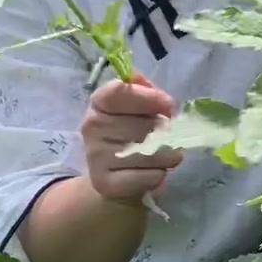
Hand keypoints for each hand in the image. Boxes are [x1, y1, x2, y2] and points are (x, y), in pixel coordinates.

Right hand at [82, 73, 182, 203]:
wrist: (116, 175)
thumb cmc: (132, 133)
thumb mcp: (138, 107)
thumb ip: (144, 90)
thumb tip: (140, 79)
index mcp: (100, 102)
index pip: (121, 92)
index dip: (149, 98)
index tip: (168, 105)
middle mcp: (92, 126)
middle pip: (145, 125)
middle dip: (167, 132)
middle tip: (169, 137)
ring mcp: (96, 155)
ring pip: (150, 152)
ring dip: (168, 155)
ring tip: (167, 155)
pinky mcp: (105, 182)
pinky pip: (148, 176)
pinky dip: (158, 175)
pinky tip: (153, 172)